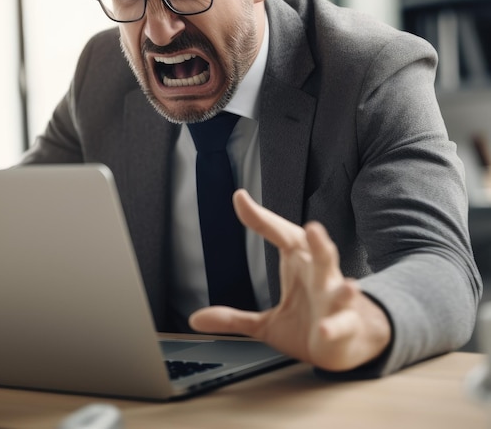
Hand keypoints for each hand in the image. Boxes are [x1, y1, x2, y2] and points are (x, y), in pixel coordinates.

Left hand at [189, 189, 391, 371]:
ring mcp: (335, 300)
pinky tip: (326, 328)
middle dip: (319, 242)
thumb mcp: (266, 322)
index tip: (238, 198)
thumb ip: (233, 318)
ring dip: (341, 285)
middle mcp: (320, 277)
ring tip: (348, 284)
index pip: (280, 234)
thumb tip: (195, 319)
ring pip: (340, 286)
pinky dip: (335, 326)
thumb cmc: (310, 321)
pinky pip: (341, 324)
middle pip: (322, 253)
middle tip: (313, 228)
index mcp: (300, 264)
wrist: (346, 345)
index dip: (259, 217)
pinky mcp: (344, 325)